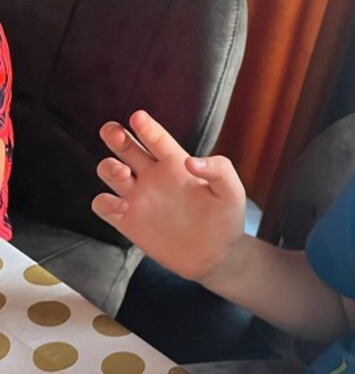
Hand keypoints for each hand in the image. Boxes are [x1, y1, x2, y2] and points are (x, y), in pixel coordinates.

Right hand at [92, 110, 245, 281]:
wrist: (216, 255)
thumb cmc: (226, 218)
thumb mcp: (232, 191)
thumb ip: (219, 169)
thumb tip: (191, 161)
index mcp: (176, 164)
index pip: (156, 139)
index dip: (146, 127)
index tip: (138, 117)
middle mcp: (153, 176)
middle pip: (126, 148)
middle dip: (116, 136)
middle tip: (113, 131)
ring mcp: (139, 198)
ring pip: (110, 171)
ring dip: (109, 167)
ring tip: (124, 173)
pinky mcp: (128, 221)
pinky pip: (103, 205)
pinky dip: (104, 202)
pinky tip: (121, 206)